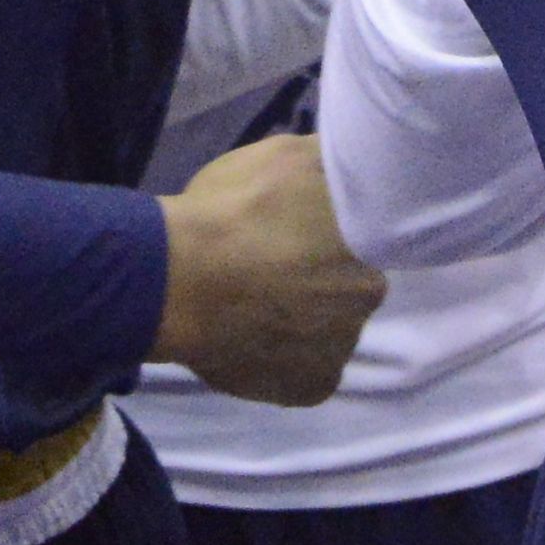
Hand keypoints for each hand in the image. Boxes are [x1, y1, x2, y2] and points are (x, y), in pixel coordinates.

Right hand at [153, 132, 385, 404]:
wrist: (175, 281)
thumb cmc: (231, 212)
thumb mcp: (285, 155)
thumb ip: (328, 162)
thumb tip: (348, 162)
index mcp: (368, 242)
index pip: (361, 240)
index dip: (325, 237)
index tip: (292, 234)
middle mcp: (366, 301)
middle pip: (345, 287)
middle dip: (317, 279)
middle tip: (269, 267)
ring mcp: (340, 350)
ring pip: (326, 330)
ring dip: (301, 320)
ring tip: (252, 304)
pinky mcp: (312, 389)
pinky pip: (305, 369)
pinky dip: (284, 357)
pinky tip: (252, 336)